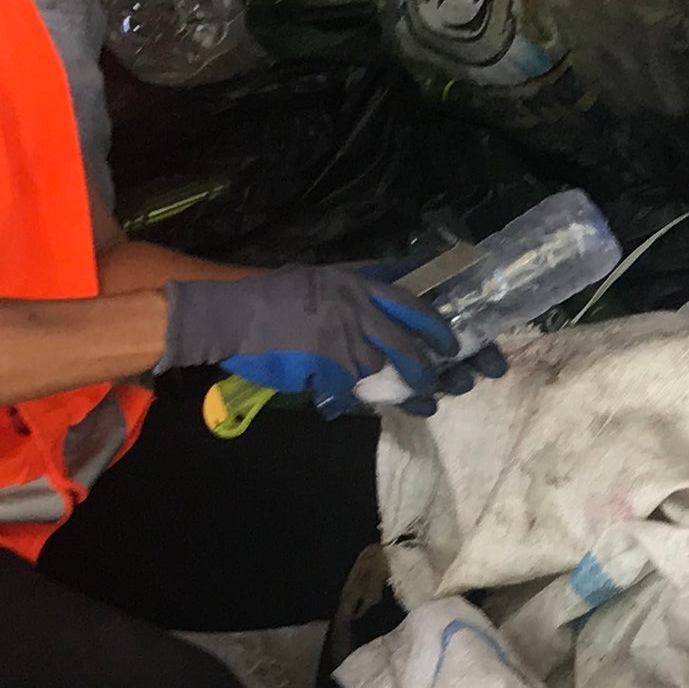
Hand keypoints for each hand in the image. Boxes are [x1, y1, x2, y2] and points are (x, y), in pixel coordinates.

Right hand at [158, 263, 497, 415]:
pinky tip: (377, 409)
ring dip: (408, 390)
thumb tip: (396, 277)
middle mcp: (357, 313)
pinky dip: (366, 401)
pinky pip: (353, 391)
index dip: (438, 327)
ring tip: (426, 403)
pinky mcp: (327, 370)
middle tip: (448, 381)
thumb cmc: (274, 295)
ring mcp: (343, 343)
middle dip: (433, 367)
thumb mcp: (323, 278)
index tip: (456, 344)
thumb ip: (359, 282)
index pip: (412, 306)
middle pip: (409, 345)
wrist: (232, 314)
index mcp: (358, 287)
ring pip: (386, 371)